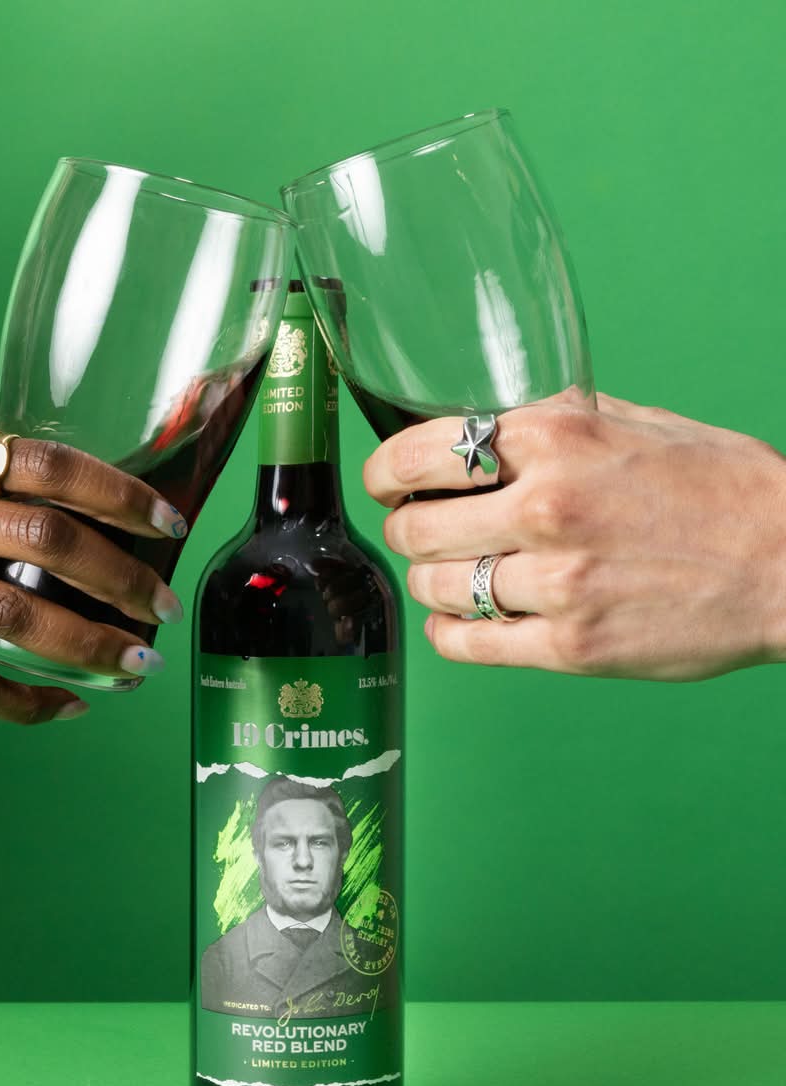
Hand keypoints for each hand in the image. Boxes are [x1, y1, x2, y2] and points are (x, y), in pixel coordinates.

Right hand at [0, 424, 187, 721]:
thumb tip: (87, 501)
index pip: (49, 466)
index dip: (119, 495)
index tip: (167, 521)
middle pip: (44, 541)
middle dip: (120, 577)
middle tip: (163, 605)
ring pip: (13, 616)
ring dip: (87, 645)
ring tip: (137, 663)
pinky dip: (21, 702)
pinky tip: (66, 706)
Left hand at [363, 394, 785, 680]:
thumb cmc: (719, 487)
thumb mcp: (635, 422)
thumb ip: (551, 421)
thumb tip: (478, 423)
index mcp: (555, 438)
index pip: (417, 455)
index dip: (384, 474)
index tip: (385, 484)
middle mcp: (546, 508)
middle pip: (414, 529)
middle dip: (407, 529)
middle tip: (424, 530)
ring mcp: (557, 584)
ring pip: (434, 588)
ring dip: (431, 581)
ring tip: (454, 573)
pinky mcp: (570, 647)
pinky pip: (466, 644)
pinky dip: (449, 630)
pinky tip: (461, 618)